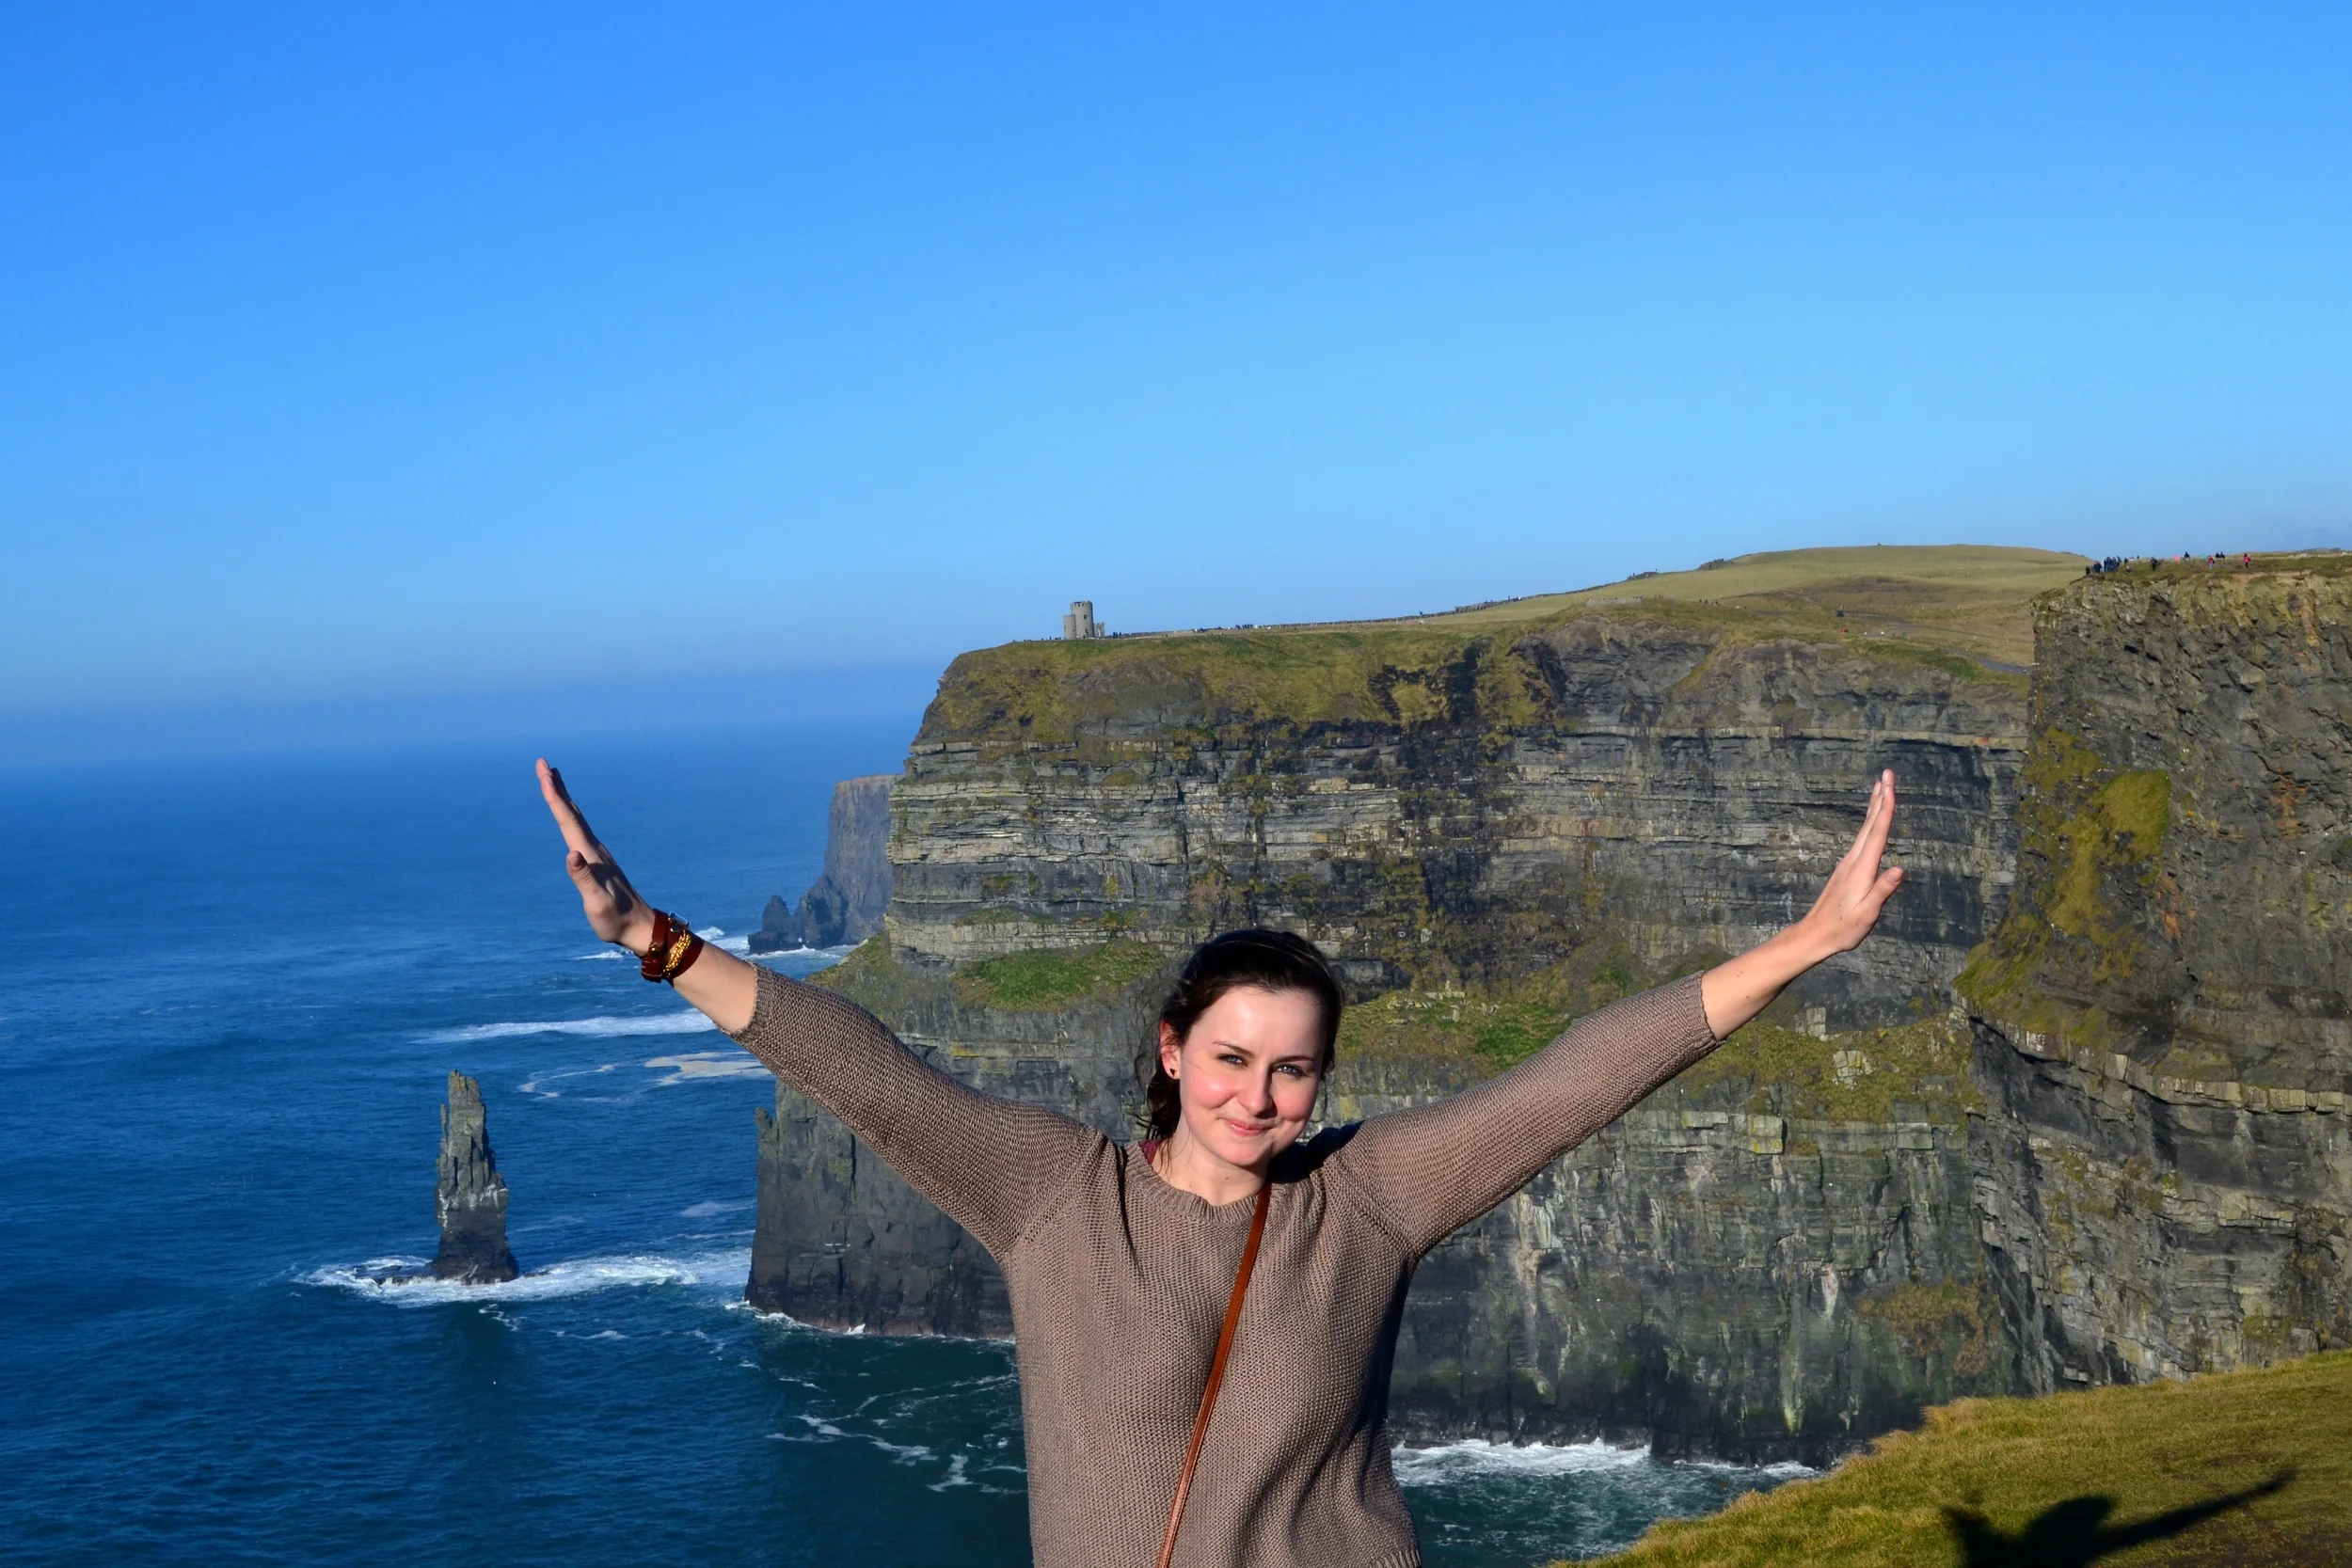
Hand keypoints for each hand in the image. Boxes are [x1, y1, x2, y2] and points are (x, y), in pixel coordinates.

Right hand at [538, 759, 657, 953]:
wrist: (640, 927)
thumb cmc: (615, 920)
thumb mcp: (596, 903)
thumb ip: (583, 879)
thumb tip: (570, 853)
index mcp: (590, 855)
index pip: (568, 821)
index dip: (555, 796)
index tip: (544, 773)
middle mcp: (594, 849)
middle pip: (572, 813)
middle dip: (556, 787)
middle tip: (543, 764)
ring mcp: (597, 854)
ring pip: (576, 819)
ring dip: (563, 798)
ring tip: (553, 779)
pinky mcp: (598, 861)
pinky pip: (579, 830)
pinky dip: (570, 816)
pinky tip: (569, 817)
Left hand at [1794, 769, 1903, 957]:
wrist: (1815, 934)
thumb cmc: (1843, 928)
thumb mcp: (1868, 913)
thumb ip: (1883, 890)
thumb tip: (1899, 869)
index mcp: (1862, 868)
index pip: (1877, 832)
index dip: (1885, 807)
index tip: (1889, 785)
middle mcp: (1854, 860)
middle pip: (1870, 823)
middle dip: (1880, 797)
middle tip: (1887, 774)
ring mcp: (1848, 863)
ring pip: (1865, 829)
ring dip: (1874, 807)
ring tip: (1881, 788)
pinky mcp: (1847, 869)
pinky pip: (1862, 839)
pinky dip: (1869, 823)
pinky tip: (1872, 821)